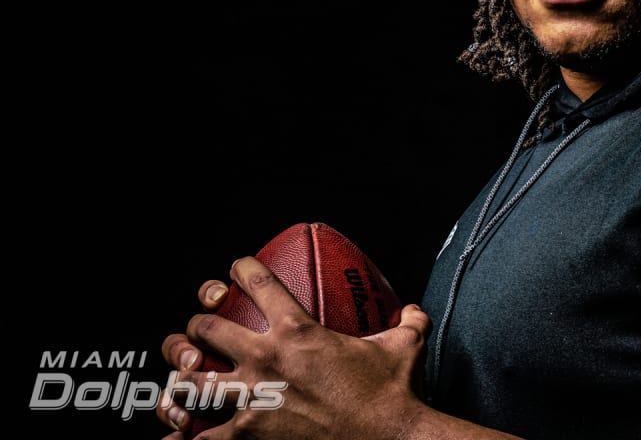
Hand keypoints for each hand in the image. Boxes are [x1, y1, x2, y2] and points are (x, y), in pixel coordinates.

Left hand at [157, 256, 431, 438]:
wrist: (388, 438)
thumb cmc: (395, 392)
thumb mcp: (406, 347)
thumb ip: (408, 322)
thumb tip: (413, 311)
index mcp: (298, 331)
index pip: (259, 283)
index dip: (241, 269)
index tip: (235, 269)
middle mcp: (266, 360)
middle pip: (207, 328)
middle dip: (196, 324)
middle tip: (200, 328)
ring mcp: (252, 400)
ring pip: (192, 381)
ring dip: (181, 377)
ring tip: (181, 377)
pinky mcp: (248, 436)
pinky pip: (202, 437)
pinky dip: (184, 436)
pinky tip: (174, 435)